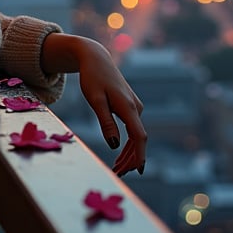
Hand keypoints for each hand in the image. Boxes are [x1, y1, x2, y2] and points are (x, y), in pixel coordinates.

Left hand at [40, 34, 145, 176]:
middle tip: (118, 174)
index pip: (139, 136)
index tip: (138, 171)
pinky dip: (127, 143)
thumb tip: (114, 145)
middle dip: (131, 159)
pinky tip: (119, 153)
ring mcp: (134, 106)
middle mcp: (135, 107)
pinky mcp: (130, 105)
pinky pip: (132, 128)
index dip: (140, 155)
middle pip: (138, 139)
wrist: (95, 58)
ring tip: (117, 169)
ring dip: (129, 153)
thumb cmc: (92, 77)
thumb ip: (105, 122)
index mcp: (128, 107)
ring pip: (136, 135)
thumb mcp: (95, 100)